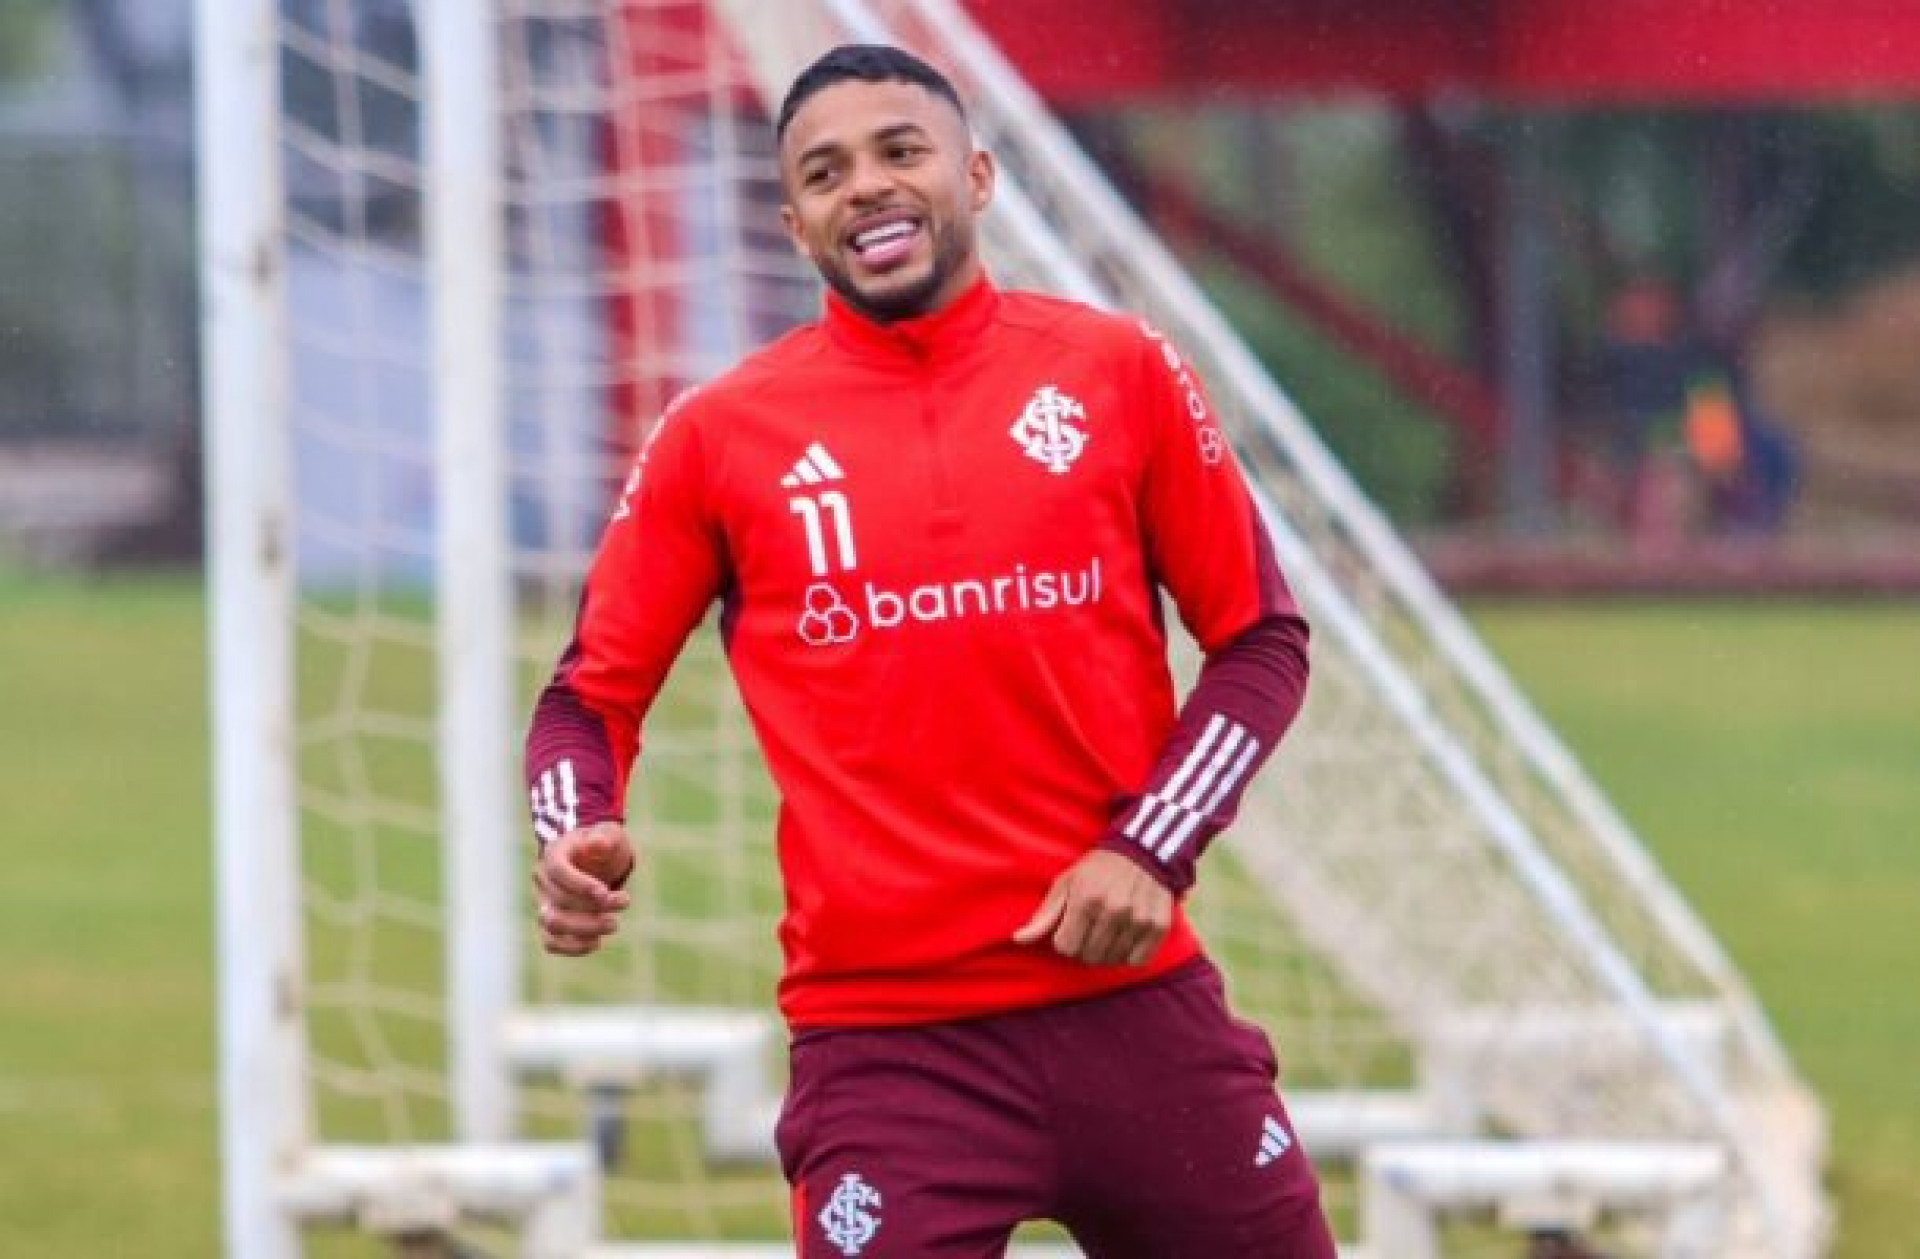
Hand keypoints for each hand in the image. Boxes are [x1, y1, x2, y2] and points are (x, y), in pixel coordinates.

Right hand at [532, 821, 634, 956]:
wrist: (597, 860)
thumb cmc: (604, 845)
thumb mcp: (610, 833)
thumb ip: (605, 837)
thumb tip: (597, 844)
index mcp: (553, 853)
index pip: (557, 871)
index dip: (580, 884)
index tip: (605, 892)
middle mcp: (542, 880)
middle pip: (558, 900)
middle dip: (594, 906)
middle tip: (623, 901)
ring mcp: (543, 903)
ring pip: (552, 924)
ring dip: (585, 928)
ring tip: (614, 924)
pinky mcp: (551, 923)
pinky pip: (551, 942)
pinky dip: (572, 947)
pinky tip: (596, 942)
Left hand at [1012, 848, 1171, 965]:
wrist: (1142, 851)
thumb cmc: (1096, 869)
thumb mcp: (1065, 884)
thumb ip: (1044, 916)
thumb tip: (1018, 940)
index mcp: (1085, 899)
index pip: (1066, 948)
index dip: (1065, 940)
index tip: (1071, 926)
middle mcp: (1113, 910)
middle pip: (1088, 957)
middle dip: (1085, 947)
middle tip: (1091, 928)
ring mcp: (1138, 919)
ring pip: (1112, 960)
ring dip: (1106, 951)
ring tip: (1108, 929)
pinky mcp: (1158, 926)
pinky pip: (1137, 960)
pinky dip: (1130, 954)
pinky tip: (1126, 935)